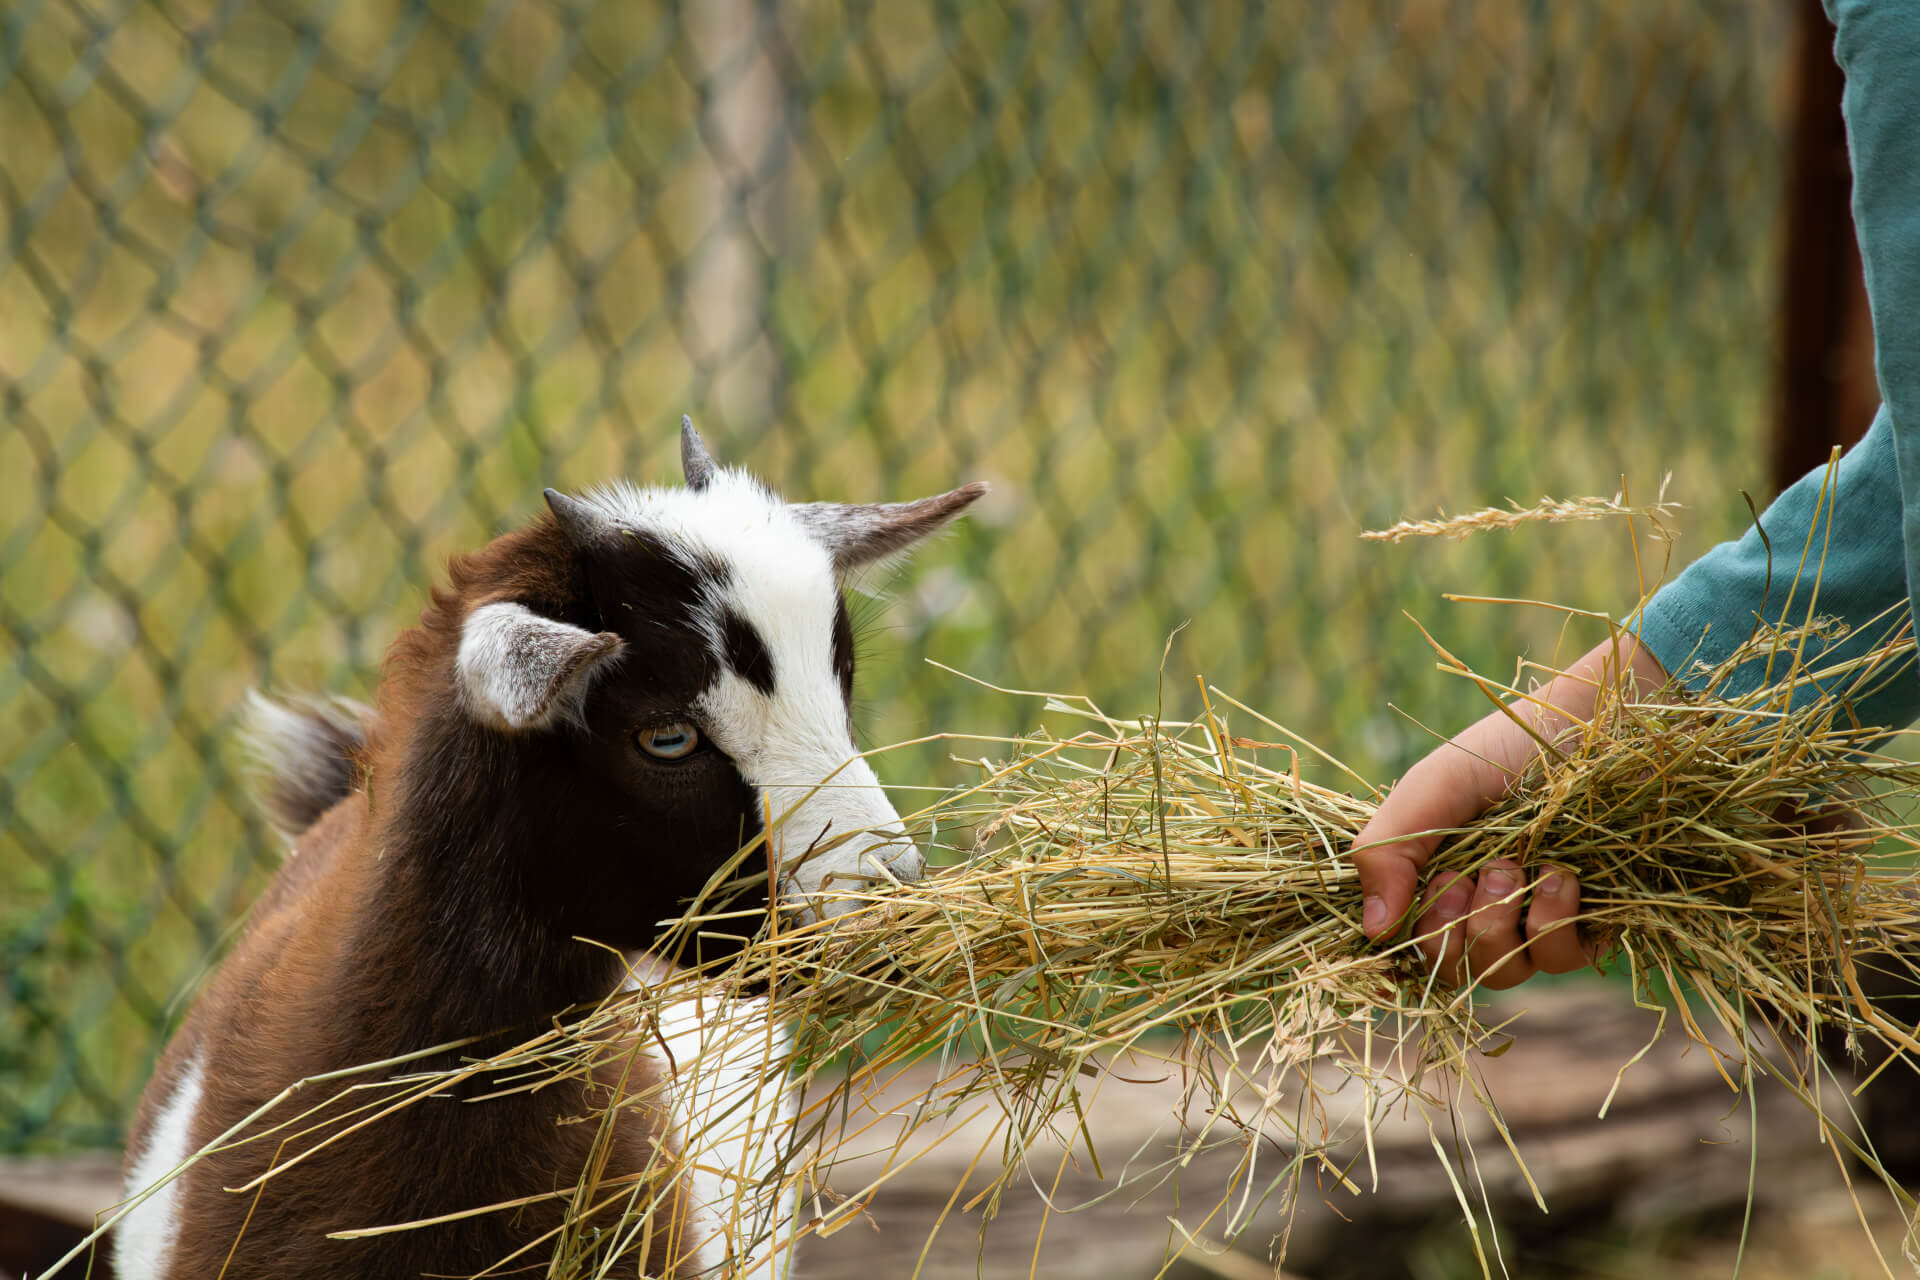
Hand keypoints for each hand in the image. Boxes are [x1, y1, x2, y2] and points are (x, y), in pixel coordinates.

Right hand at [1350, 635, 1667, 988]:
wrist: (1592, 727)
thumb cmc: (1503, 749)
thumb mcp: (1429, 791)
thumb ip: (1386, 853)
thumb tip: (1372, 932)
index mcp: (1432, 877)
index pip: (1408, 943)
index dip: (1418, 934)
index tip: (1440, 882)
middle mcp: (1478, 906)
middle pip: (1450, 969)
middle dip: (1457, 929)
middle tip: (1472, 875)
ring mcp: (1531, 919)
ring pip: (1501, 972)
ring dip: (1500, 924)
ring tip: (1519, 866)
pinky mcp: (1585, 923)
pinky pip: (1559, 959)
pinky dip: (1553, 921)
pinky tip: (1561, 875)